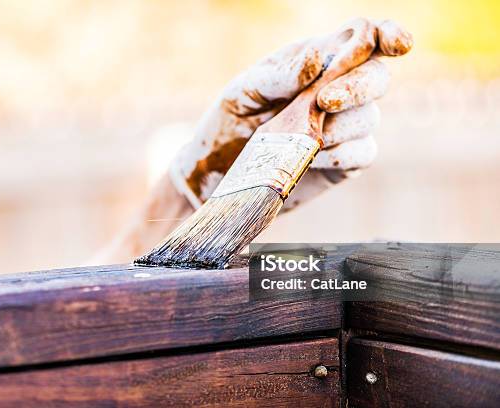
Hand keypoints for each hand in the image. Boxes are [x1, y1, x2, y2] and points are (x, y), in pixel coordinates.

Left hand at [169, 18, 412, 209]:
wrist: (220, 172)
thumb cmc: (232, 120)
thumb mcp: (245, 90)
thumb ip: (279, 74)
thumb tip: (317, 61)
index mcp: (318, 60)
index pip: (365, 37)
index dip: (387, 35)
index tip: (397, 45)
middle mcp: (339, 89)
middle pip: (377, 77)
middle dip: (357, 87)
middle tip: (323, 101)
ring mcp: (345, 127)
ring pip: (369, 118)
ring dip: (337, 127)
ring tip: (298, 138)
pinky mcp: (345, 161)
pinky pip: (363, 153)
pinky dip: (339, 154)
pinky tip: (310, 158)